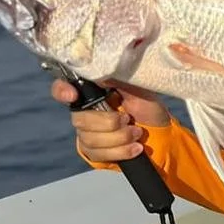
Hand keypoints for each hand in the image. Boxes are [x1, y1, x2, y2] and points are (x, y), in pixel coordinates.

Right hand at [53, 79, 169, 162]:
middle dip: (109, 122)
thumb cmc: (147, 107)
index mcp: (92, 92)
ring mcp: (87, 133)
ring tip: (137, 133)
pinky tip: (135, 148)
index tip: (72, 95)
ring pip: (90, 139)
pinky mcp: (95, 152)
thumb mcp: (138, 89)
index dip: (61, 91)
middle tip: (128, 119)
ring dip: (119, 137)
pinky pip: (98, 154)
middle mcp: (85, 111)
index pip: (62, 88)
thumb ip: (117, 80)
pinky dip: (121, 151)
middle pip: (79, 120)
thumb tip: (101, 69)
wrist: (161, 133)